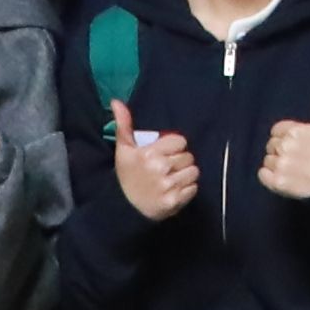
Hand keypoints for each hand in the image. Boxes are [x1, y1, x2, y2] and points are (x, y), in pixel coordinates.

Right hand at [107, 105, 204, 221]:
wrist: (124, 208)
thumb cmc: (127, 176)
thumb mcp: (123, 149)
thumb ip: (124, 124)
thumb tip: (116, 101)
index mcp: (149, 154)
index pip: (180, 142)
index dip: (174, 147)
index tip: (164, 154)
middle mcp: (160, 168)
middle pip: (188, 157)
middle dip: (179, 161)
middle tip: (166, 168)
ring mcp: (168, 186)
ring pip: (193, 172)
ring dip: (185, 175)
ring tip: (171, 179)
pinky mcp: (175, 201)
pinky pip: (193, 188)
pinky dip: (187, 190)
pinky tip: (173, 190)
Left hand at [256, 79, 309, 203]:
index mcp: (295, 130)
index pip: (277, 131)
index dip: (287, 138)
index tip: (300, 145)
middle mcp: (286, 146)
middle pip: (271, 145)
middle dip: (282, 151)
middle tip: (299, 158)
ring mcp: (281, 165)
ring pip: (267, 160)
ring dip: (277, 165)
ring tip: (295, 169)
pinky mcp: (278, 182)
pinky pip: (262, 175)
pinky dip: (270, 177)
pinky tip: (285, 177)